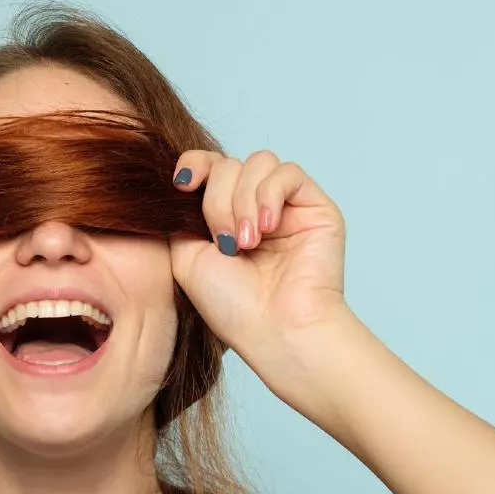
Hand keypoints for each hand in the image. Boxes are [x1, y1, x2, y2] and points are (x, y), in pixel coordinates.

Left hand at [169, 150, 348, 365]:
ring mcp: (284, 206)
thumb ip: (181, 213)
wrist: (274, 330)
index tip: (182, 185)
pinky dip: (270, 195)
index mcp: (221, 216)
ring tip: (248, 242)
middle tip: (227, 243)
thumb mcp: (185, 255)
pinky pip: (288, 172)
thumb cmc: (231, 305)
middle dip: (218, 201)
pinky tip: (268, 228)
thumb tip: (179, 178)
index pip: (208, 165)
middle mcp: (252, 207)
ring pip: (257, 163)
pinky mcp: (315, 207)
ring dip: (244, 201)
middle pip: (228, 164)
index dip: (194, 164)